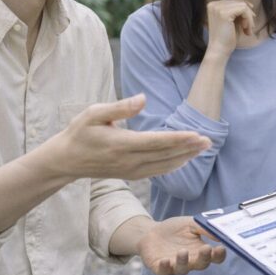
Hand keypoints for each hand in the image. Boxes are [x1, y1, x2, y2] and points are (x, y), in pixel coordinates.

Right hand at [41, 94, 210, 180]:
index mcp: (121, 144)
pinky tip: (185, 159)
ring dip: (185, 157)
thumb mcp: (93, 114)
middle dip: (188, 148)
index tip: (196, 134)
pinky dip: (173, 166)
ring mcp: (130, 171)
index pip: (156, 142)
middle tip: (209, 140)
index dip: (178, 139)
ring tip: (202, 148)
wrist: (66, 160)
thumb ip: (120, 107)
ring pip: (164, 166)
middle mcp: (128, 161)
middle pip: (165, 155)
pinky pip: (157, 172)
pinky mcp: (131, 175)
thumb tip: (143, 99)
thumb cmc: (80, 132)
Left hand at [136, 216, 227, 274]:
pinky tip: (165, 260)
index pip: (214, 257)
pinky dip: (165, 267)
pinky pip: (163, 271)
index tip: (222, 247)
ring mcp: (175, 266)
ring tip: (183, 251)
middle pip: (202, 264)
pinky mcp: (160, 268)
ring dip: (184, 262)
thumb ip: (204, 227)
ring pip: (183, 269)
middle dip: (205, 258)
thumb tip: (220, 232)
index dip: (219, 254)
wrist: (151, 232)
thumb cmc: (174, 229)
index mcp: (200, 251)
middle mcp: (190, 261)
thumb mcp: (190, 223)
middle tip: (207, 248)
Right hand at [205, 0, 256, 58]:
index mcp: (213, 5)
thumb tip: (249, 4)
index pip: (233, 0)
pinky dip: (249, 19)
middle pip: (238, 1)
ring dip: (249, 18)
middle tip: (250, 27)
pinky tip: (246, 29)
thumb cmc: (227, 38)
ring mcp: (218, 8)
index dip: (244, 9)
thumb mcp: (232, 21)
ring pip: (243, 5)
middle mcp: (213, 4)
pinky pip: (244, 9)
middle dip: (248, 14)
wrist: (219, 50)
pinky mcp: (224, 13)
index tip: (248, 22)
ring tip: (248, 30)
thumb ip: (237, 11)